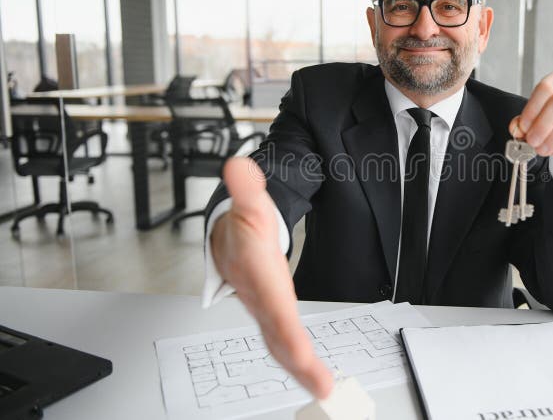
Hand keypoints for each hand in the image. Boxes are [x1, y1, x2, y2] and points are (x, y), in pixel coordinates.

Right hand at [211, 157, 333, 398]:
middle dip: (297, 364)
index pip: (273, 308)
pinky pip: (286, 344)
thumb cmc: (240, 229)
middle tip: (322, 387)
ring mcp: (267, 312)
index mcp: (257, 278)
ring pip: (281, 346)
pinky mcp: (274, 316)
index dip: (286, 332)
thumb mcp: (248, 204)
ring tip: (325, 390)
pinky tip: (316, 378)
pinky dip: (300, 363)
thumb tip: (240, 165)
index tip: (302, 355)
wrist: (225, 242)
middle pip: (276, 336)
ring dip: (301, 370)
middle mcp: (260, 301)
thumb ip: (246, 188)